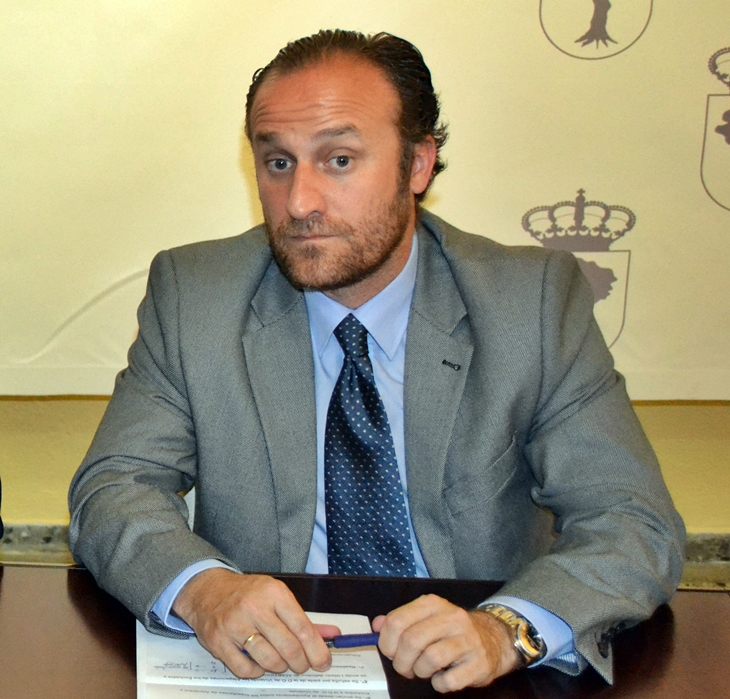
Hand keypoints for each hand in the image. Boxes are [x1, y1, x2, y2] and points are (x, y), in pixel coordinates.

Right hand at [172, 569, 340, 678]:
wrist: (208, 590)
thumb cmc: (248, 595)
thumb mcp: (277, 597)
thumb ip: (304, 619)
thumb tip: (332, 635)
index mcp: (274, 592)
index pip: (303, 628)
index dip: (317, 650)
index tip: (323, 662)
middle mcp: (254, 606)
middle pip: (288, 647)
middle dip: (300, 663)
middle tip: (302, 665)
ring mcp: (234, 624)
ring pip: (269, 660)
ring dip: (280, 667)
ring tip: (281, 662)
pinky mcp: (218, 641)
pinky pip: (245, 669)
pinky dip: (257, 672)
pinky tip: (259, 663)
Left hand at [372, 594, 520, 692]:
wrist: (492, 638)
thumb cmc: (452, 631)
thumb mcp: (426, 617)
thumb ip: (400, 620)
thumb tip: (377, 625)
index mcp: (433, 604)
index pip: (397, 621)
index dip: (387, 642)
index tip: (390, 651)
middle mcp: (451, 617)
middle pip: (411, 641)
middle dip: (401, 662)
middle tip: (405, 667)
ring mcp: (467, 640)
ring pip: (430, 659)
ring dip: (420, 671)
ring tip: (424, 670)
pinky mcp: (478, 663)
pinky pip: (448, 681)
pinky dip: (439, 684)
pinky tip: (442, 676)